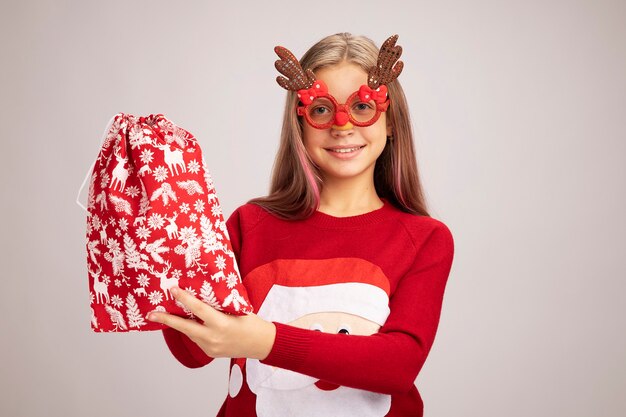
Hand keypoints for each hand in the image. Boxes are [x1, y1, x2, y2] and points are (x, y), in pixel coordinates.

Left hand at [147, 286, 275, 359]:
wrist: (262, 344)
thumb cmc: (252, 323)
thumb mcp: (238, 309)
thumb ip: (220, 304)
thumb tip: (202, 294)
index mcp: (221, 324)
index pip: (198, 309)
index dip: (184, 299)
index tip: (172, 290)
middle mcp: (213, 337)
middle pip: (184, 327)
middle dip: (166, 320)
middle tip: (151, 314)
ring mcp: (210, 347)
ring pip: (190, 332)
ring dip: (181, 323)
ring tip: (169, 314)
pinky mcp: (210, 353)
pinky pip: (197, 338)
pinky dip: (194, 329)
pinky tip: (193, 323)